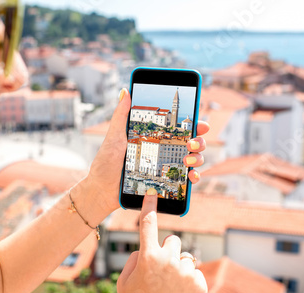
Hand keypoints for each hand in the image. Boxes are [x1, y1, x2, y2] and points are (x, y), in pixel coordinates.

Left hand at [85, 89, 209, 220]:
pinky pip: (186, 181)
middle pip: (192, 143)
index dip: (194, 125)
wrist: (101, 190)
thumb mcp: (114, 138)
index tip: (201, 125)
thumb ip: (120, 115)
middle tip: (191, 143)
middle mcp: (162, 152)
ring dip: (198, 159)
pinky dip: (193, 178)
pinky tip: (191, 176)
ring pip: (193, 160)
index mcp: (153, 138)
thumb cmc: (105, 164)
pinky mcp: (165, 184)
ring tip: (187, 161)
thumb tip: (125, 90)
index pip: (179, 129)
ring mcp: (165, 168)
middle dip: (199, 142)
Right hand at [117, 191, 207, 292]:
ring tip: (169, 289)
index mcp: (147, 258)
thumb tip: (144, 249)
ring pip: (184, 256)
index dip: (150, 206)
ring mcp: (186, 271)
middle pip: (173, 240)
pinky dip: (188, 280)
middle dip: (167, 250)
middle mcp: (169, 260)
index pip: (148, 224)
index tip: (153, 193)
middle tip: (160, 271)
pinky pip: (194, 272)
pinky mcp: (200, 283)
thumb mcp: (123, 285)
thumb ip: (133, 260)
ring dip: (178, 266)